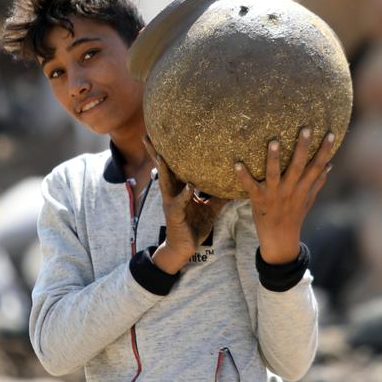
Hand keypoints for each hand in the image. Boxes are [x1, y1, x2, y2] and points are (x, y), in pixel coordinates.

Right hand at [143, 135, 228, 273]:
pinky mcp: (175, 214)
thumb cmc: (195, 226)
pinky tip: (190, 187)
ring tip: (161, 155)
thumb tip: (234, 185)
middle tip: (147, 135)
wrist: (185, 248)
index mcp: (179, 188)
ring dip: (163, 168)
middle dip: (155, 152)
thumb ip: (219, 195)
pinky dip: (185, 194)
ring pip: (166, 182)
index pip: (173, 166)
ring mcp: (171, 202)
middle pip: (163, 168)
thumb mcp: (210, 209)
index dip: (168, 150)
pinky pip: (180, 202)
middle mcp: (172, 192)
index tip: (164, 134)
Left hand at [235, 128, 334, 264]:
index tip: (331, 134)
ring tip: (274, 141)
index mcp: (303, 188)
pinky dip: (243, 176)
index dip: (326, 151)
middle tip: (306, 128)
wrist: (279, 239)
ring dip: (274, 158)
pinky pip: (250, 186)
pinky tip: (237, 163)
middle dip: (303, 147)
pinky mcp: (258, 199)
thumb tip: (330, 165)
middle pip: (299, 166)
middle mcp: (290, 190)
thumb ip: (318, 182)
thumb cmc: (294, 215)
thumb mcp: (309, 199)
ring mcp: (274, 194)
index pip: (318, 166)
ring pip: (275, 174)